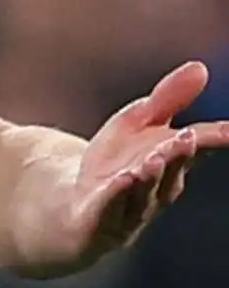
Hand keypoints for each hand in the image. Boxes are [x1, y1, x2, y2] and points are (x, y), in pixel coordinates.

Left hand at [68, 61, 228, 258]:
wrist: (72, 207)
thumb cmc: (114, 164)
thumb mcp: (136, 123)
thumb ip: (167, 99)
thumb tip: (200, 67)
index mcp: (171, 164)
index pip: (197, 148)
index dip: (214, 139)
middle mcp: (158, 189)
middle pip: (171, 171)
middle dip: (179, 155)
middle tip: (188, 137)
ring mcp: (131, 207)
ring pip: (145, 193)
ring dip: (151, 177)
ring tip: (154, 158)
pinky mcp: (100, 220)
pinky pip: (111, 208)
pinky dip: (118, 195)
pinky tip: (123, 179)